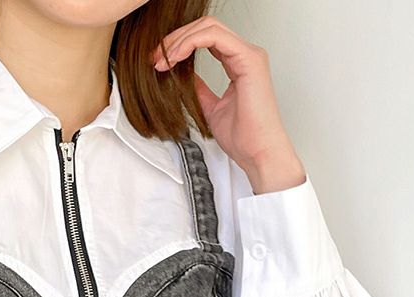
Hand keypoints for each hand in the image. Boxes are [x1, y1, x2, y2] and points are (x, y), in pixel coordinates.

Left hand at [152, 16, 306, 194]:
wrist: (258, 153)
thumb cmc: (243, 137)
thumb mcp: (211, 109)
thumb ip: (201, 89)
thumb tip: (187, 78)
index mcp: (239, 63)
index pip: (207, 38)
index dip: (180, 45)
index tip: (159, 62)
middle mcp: (246, 54)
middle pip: (206, 27)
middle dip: (176, 38)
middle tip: (156, 58)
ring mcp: (249, 54)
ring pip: (209, 27)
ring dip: (180, 40)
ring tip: (163, 60)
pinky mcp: (249, 59)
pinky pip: (214, 36)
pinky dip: (190, 42)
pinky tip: (176, 57)